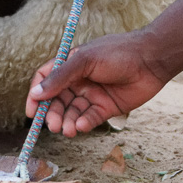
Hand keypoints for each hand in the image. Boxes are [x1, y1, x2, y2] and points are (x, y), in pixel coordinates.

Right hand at [25, 31, 170, 136]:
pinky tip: (82, 126)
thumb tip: (36, 93)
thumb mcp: (85, 60)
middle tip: (54, 125)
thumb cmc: (118, 52)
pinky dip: (83, 124)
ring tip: (68, 130)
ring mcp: (92, 95)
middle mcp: (79, 81)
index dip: (36, 95)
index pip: (46, 80)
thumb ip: (60, 77)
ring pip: (73, 112)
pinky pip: (90, 118)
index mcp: (71, 64)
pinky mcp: (106, 108)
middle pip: (58, 101)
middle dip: (53, 114)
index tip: (31, 111)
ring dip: (67, 122)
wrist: (151, 60)